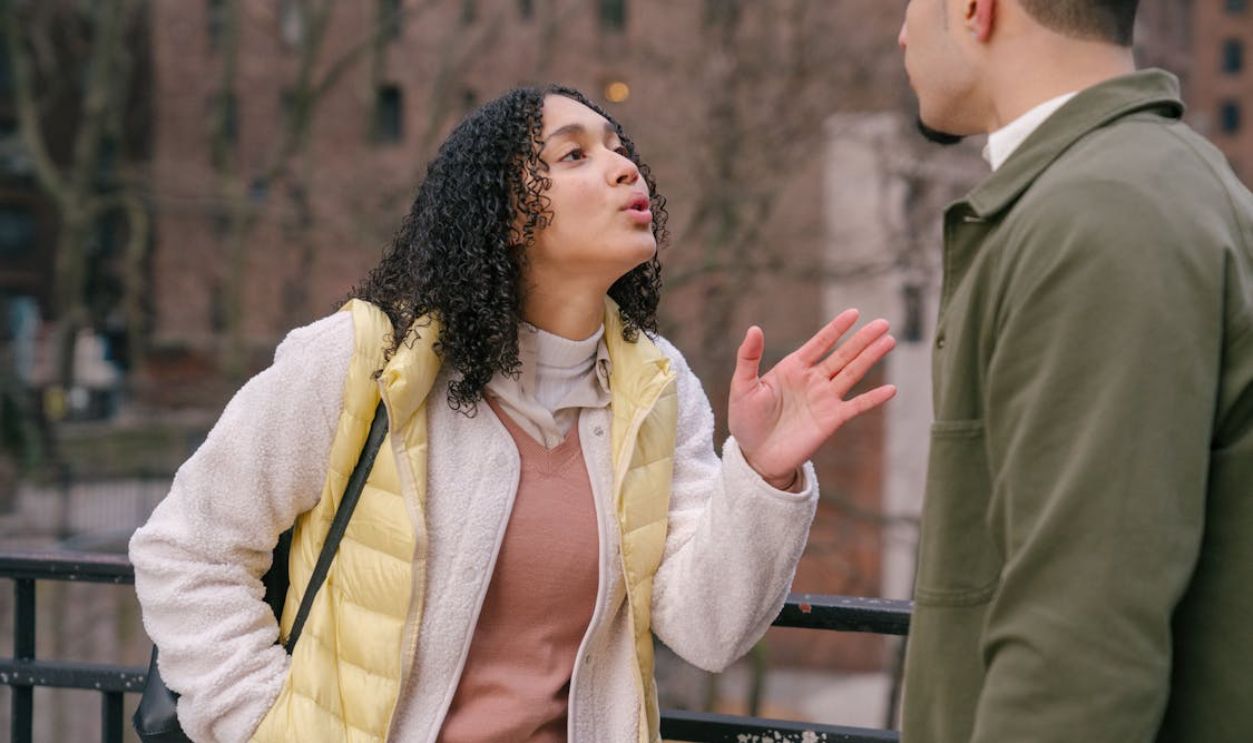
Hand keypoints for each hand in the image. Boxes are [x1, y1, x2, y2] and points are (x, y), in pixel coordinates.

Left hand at [728, 310, 896, 489]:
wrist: (756, 456)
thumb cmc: (746, 420)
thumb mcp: (742, 386)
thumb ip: (748, 358)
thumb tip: (754, 328)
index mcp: (793, 368)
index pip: (820, 343)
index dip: (836, 328)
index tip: (854, 313)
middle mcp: (813, 380)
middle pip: (843, 355)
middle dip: (862, 339)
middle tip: (883, 323)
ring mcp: (824, 399)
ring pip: (853, 373)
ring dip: (871, 358)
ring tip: (889, 341)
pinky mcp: (831, 420)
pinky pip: (856, 406)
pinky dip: (873, 398)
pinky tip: (891, 389)